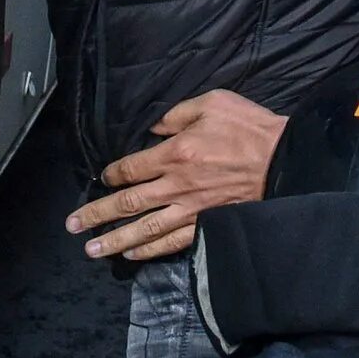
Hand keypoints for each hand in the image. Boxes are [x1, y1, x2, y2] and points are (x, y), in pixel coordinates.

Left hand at [65, 90, 286, 260]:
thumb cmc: (251, 128)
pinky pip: (172, 242)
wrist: (286, 159)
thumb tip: (154, 130)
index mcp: (176, 153)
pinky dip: (150, 250)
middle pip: (129, 202)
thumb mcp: (214, 103)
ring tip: (92, 249)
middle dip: (97, 214)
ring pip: (145, 228)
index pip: (132, 168)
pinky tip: (132, 254)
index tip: (102, 178)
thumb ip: (178, 115)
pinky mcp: (207, 224)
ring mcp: (191, 209)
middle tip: (73, 225)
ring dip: (115, 239)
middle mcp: (177, 185)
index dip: (112, 174)